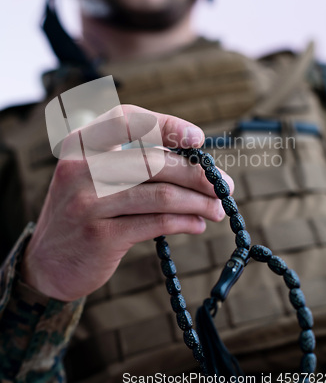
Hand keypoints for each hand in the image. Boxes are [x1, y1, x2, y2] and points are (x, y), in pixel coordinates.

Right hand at [21, 105, 232, 300]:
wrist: (46, 262)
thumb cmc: (83, 211)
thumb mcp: (92, 177)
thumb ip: (131, 163)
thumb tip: (194, 165)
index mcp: (80, 145)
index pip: (126, 120)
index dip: (165, 125)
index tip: (198, 138)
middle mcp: (80, 169)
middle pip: (152, 161)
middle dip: (197, 174)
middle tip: (223, 185)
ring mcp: (88, 203)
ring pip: (159, 194)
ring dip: (197, 201)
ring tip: (217, 208)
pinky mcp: (100, 236)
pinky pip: (154, 222)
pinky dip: (183, 221)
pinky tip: (197, 223)